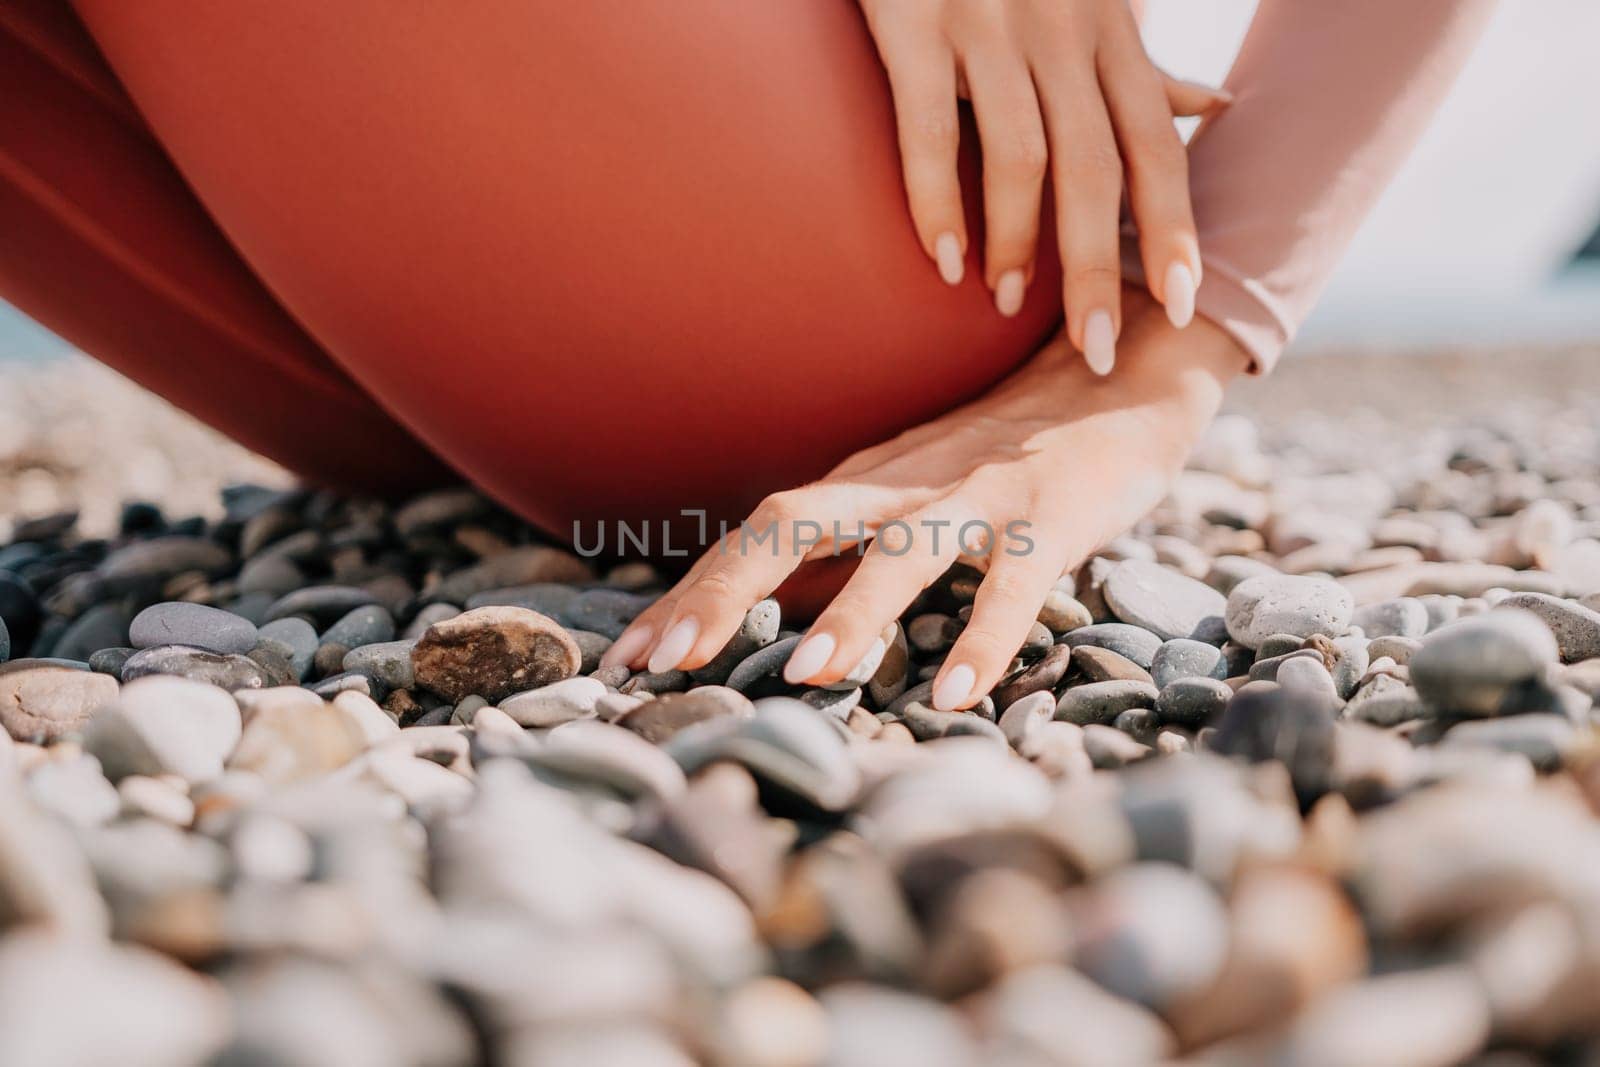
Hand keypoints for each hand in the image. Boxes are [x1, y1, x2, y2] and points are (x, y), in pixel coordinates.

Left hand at [604, 289, 1249, 709]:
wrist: (1123, 368)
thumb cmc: (1007, 455)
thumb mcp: (910, 498)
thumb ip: (843, 552)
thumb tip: (760, 611)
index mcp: (864, 484)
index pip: (755, 532)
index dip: (688, 591)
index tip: (621, 657)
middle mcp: (904, 483)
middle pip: (793, 522)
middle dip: (720, 591)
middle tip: (659, 665)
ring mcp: (980, 496)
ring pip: (903, 549)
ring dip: (851, 611)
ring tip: (804, 676)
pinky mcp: (1056, 518)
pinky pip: (1019, 582)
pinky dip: (986, 638)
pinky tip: (953, 696)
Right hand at [858, 0, 1228, 373]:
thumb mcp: (1093, 2)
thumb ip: (1142, 64)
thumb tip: (1216, 108)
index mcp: (1109, 33)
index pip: (1157, 144)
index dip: (1174, 226)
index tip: (1183, 304)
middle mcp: (1061, 31)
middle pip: (1096, 167)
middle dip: (1101, 266)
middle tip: (1096, 349)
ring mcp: (988, 26)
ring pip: (1020, 154)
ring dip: (1018, 241)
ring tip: (1006, 303)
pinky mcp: (914, 23)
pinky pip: (930, 125)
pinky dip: (935, 198)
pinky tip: (941, 259)